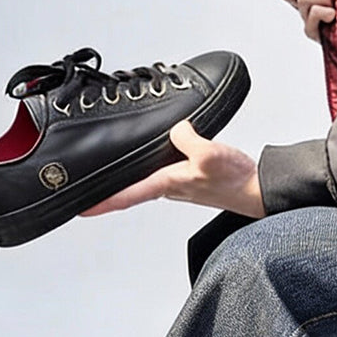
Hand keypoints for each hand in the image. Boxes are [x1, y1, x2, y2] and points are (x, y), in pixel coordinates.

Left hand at [80, 120, 266, 218]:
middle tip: (83, 188)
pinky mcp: (189, 175)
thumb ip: (186, 139)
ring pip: (144, 176)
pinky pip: (162, 167)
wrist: (257, 189)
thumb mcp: (209, 154)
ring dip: (128, 176)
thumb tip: (175, 128)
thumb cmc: (236, 180)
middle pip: (129, 189)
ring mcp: (177, 182)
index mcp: (166, 184)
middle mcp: (167, 186)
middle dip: (107, 190)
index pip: (125, 196)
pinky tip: (152, 151)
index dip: (100, 203)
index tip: (79, 208)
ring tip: (109, 169)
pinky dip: (151, 161)